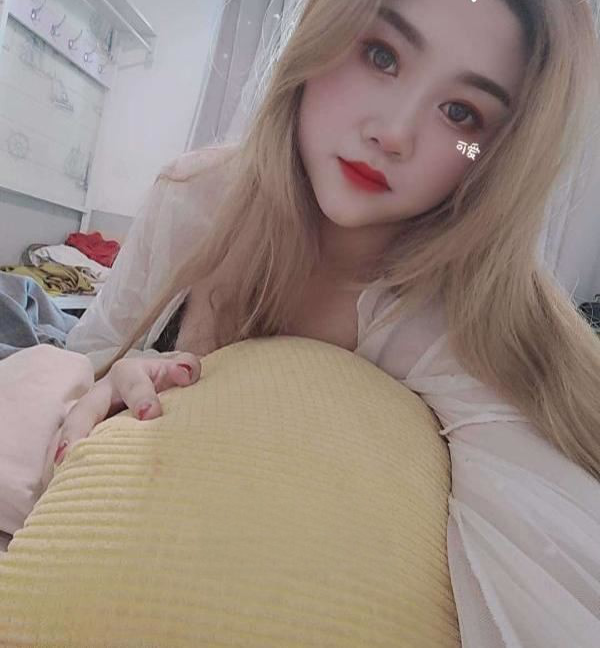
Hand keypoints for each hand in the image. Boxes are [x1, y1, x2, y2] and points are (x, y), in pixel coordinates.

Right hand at [54, 352, 200, 465]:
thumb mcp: (177, 369)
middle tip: (72, 452)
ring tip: (61, 469)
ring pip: (71, 431)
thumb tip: (184, 374)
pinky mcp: (86, 436)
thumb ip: (186, 367)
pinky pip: (72, 450)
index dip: (142, 398)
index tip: (150, 415)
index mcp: (128, 374)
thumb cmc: (166, 381)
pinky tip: (67, 482)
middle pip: (85, 409)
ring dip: (63, 449)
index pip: (133, 385)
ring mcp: (90, 416)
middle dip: (78, 428)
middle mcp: (103, 393)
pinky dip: (68, 464)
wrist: (155, 388)